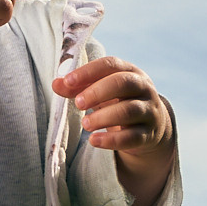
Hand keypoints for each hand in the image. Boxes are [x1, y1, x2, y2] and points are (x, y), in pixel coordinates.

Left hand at [54, 56, 175, 205]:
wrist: (150, 127)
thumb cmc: (119, 102)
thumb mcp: (101, 92)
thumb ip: (78, 87)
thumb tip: (56, 84)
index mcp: (130, 72)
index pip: (110, 65)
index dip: (88, 72)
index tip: (68, 81)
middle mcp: (143, 88)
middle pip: (123, 83)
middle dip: (98, 92)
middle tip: (78, 104)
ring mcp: (148, 111)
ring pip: (129, 110)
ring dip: (103, 117)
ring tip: (85, 124)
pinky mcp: (148, 134)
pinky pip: (132, 137)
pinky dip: (112, 140)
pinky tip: (94, 141)